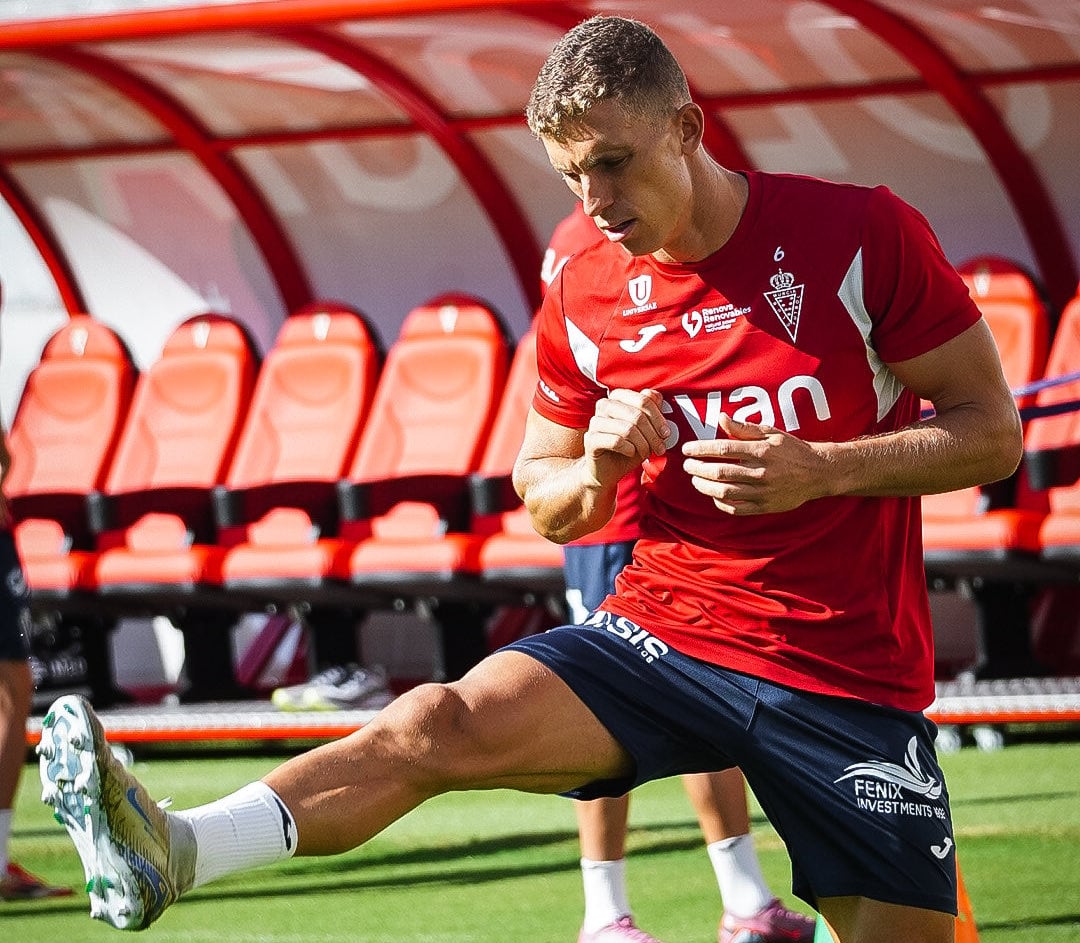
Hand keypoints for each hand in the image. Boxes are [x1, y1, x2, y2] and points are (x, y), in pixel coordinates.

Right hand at [583, 388, 667, 486]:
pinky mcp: (590, 439)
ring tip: (645, 452)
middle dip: (653, 435)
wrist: (608, 470)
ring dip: (642, 444)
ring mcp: (595, 421)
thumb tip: (658, 398)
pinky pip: (616, 442)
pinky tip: (630, 453)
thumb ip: (652, 411)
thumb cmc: (628, 447)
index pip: (644, 399)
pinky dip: (629, 450)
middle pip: (637, 415)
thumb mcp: (646, 429)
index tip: (665, 434)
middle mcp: (605, 405)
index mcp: (619, 397)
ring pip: (628, 429)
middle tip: (659, 448)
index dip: (659, 418)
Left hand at [681, 414, 828, 514]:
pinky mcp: (765, 507)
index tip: (687, 449)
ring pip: (724, 492)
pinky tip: (713, 495)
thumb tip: (721, 418)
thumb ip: (744, 428)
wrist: (819, 473)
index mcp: (761, 451)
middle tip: (687, 465)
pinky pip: (736, 509)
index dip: (701, 449)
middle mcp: (761, 472)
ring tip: (695, 479)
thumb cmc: (792, 450)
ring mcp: (762, 492)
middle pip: (720, 472)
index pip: (723, 449)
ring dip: (704, 486)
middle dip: (698, 468)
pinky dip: (721, 503)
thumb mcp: (771, 432)